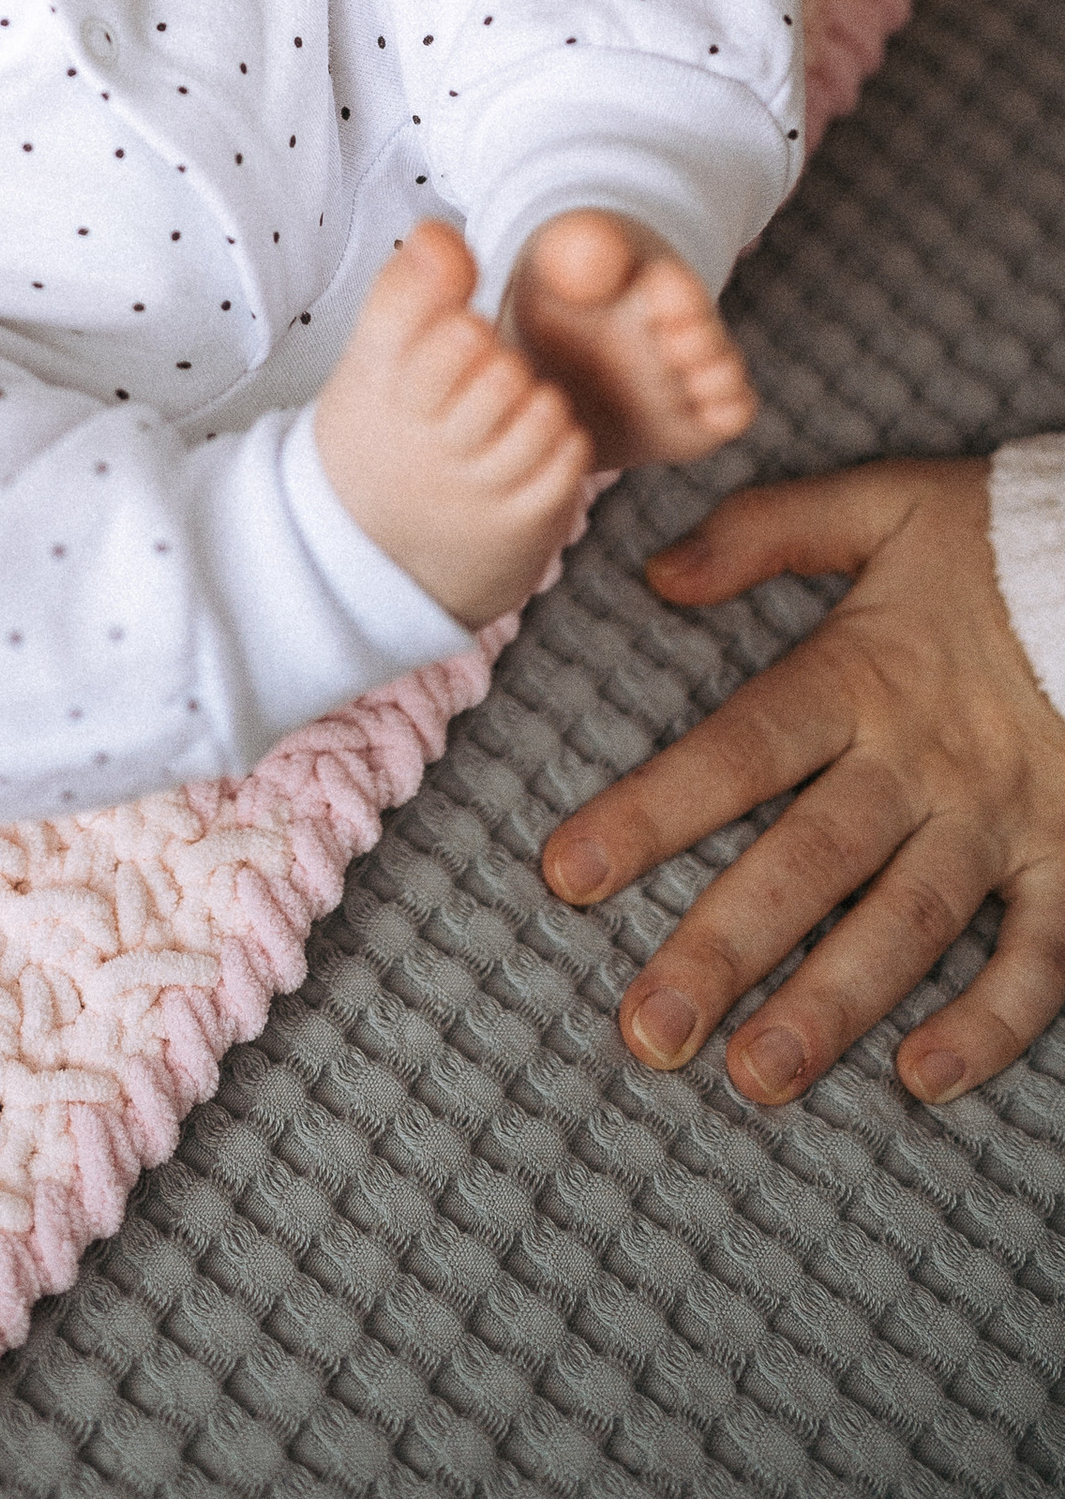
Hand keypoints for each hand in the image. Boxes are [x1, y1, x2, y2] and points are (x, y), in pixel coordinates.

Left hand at [543, 458, 1064, 1106]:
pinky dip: (991, 1024)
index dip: (651, 811)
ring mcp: (1005, 819)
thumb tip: (658, 573)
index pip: (737, 751)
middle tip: (648, 1029)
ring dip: (834, 1006)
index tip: (566, 874)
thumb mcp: (885, 504)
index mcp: (863, 675)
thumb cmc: (1004, 538)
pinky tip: (925, 1079)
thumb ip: (769, 532)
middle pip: (809, 863)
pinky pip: (1041, 956)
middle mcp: (924, 761)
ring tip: (757, 1076)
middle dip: (724, 950)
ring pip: (909, 925)